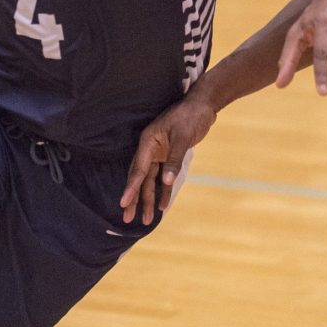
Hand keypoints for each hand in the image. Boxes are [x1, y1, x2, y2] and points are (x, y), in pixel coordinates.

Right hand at [120, 93, 216, 224]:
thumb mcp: (183, 137)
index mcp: (148, 142)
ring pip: (150, 181)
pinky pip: (164, 178)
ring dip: (148, 199)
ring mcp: (158, 154)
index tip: (123, 203)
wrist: (202, 106)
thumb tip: (166, 181)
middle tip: (126, 218)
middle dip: (134, 199)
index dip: (130, 188)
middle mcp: (149, 150)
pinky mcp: (168, 157)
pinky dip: (163, 191)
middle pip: (139, 178)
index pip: (137, 169)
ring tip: (146, 219)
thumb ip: (174, 160)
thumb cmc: (190, 117)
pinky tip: (163, 206)